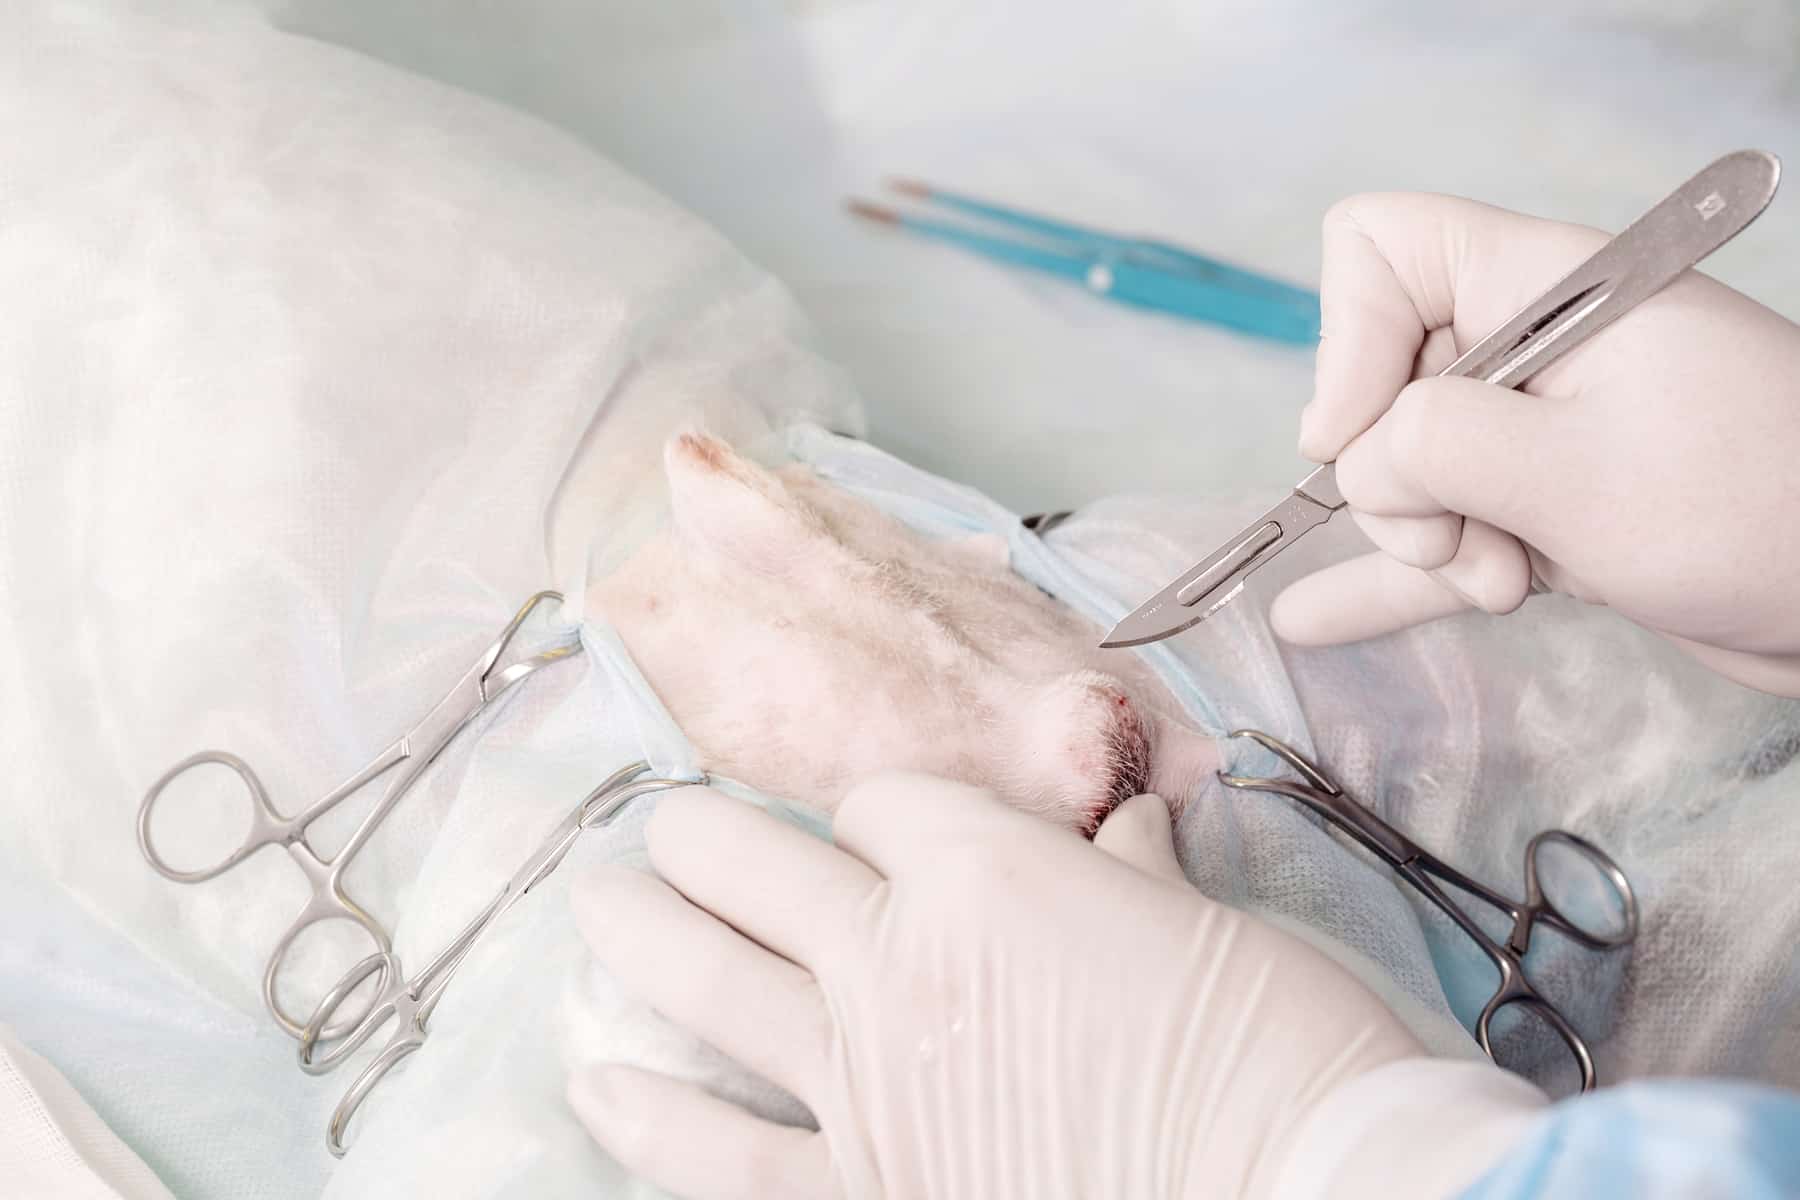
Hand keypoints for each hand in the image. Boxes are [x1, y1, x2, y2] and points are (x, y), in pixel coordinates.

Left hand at [566, 777, 1543, 1197]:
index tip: (885, 830)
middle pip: (761, 869)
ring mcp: (864, 1083)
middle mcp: (899, 961)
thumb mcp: (1209, 928)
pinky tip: (596, 1083)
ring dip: (642, 933)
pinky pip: (722, 1153)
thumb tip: (1126, 834)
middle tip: (664, 824)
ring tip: (595, 900)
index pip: (885, 808)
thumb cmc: (1276, 1049)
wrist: (1301, 1193)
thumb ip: (1134, 874)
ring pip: (711, 982)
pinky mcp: (861, 1189)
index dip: (880, 812)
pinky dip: (651, 1117)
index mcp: (986, 872)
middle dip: (704, 837)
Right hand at [1273, 192, 1799, 696]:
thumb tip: (1356, 457)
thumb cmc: (1758, 511)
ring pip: (1405, 471)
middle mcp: (1532, 346)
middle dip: (1399, 478)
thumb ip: (1435, 447)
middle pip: (1381, 382)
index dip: (1346, 339)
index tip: (1358, 434)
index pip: (1381, 249)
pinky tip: (1313, 617)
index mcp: (1548, 289)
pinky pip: (1440, 535)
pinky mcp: (1545, 509)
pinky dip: (1389, 577)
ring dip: (1424, 541)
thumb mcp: (1575, 474)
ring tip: (1499, 584)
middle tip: (1467, 537)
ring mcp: (1538, 432)